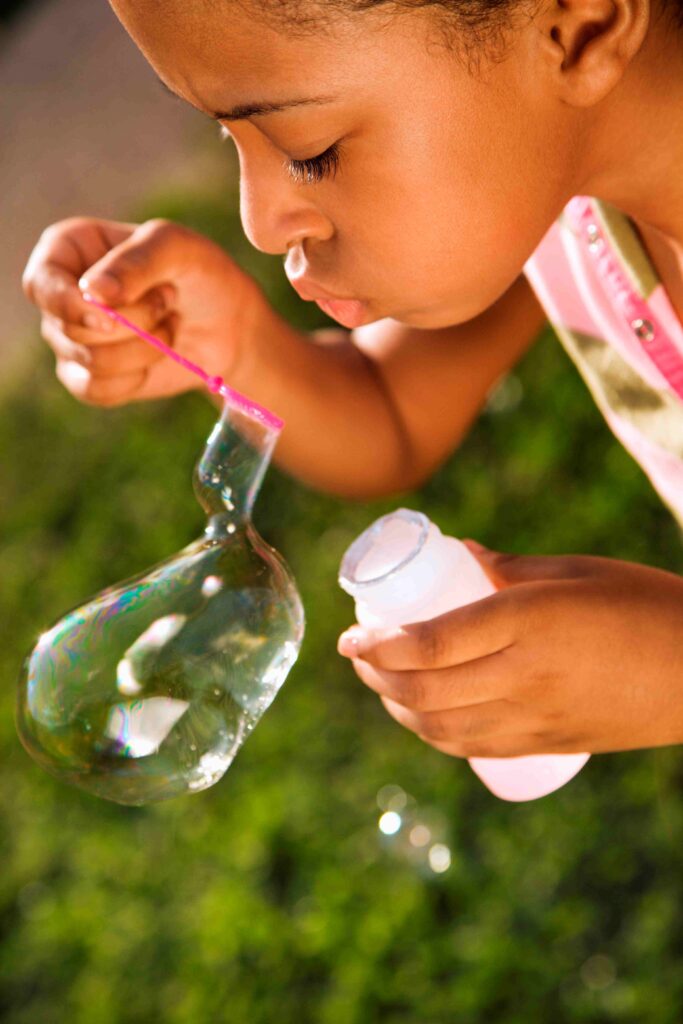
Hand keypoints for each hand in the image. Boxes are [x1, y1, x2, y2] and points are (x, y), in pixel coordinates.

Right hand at [22, 217, 266, 405]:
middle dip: (132, 323)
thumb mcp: (178, 248)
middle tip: (167, 301)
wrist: (229, 326)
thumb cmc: (201, 274)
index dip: (68, 305)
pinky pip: (95, 390)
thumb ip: (136, 261)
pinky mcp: (88, 376)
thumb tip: (91, 293)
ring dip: (143, 349)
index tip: (109, 311)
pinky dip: (134, 378)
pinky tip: (155, 357)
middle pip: (71, 327)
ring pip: (88, 360)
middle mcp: (61, 293)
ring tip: (166, 325)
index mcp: (68, 248)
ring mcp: (70, 337)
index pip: (40, 283)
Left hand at [338, 544, 682, 757]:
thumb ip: (510, 566)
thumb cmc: (643, 603)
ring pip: (443, 728)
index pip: (430, 643)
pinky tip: (423, 719)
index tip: (348, 637)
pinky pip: (475, 748)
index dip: (377, 645)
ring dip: (398, 710)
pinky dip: (435, 737)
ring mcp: (536, 716)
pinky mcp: (549, 742)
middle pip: (425, 690)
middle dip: (376, 677)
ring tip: (382, 686)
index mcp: (528, 621)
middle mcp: (524, 674)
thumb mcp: (574, 570)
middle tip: (359, 656)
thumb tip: (460, 553)